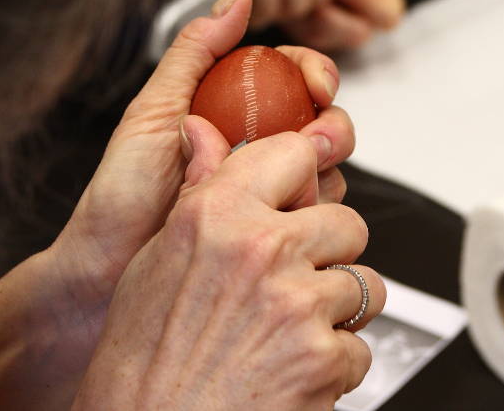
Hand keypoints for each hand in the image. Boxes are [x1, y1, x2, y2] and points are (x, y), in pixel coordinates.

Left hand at [46, 0, 355, 402]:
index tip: (316, 82)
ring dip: (322, 169)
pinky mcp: (271, 233)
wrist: (106, 273)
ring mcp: (263, 191)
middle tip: (315, 139)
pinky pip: (313, 212)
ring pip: (324, 167)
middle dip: (332, 123)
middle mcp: (250, 147)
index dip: (313, 72)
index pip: (288, 75)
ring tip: (286, 184)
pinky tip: (284, 214)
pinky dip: (312, 208)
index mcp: (225, 110)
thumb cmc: (120, 195)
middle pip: (319, 120)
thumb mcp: (153, 112)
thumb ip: (194, 52)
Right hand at [73, 123, 385, 409]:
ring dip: (336, 308)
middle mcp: (262, 249)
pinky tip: (290, 369)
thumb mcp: (153, 260)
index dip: (299, 175)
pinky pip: (359, 346)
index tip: (297, 193)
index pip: (291, 152)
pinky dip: (334, 362)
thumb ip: (195, 194)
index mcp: (215, 215)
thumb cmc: (140, 358)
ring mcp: (298, 304)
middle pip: (344, 222)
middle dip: (327, 250)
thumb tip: (203, 135)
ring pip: (363, 285)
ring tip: (289, 331)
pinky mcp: (325, 359)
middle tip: (294, 278)